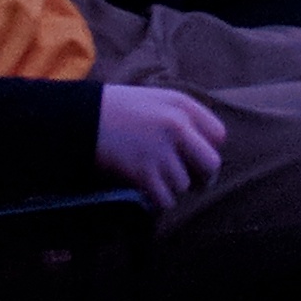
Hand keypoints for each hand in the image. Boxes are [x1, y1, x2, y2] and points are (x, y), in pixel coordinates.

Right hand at [93, 84, 226, 208]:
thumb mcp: (157, 99)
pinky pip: (165, 199)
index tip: (195, 157)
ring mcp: (161, 151)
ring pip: (184, 185)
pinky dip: (157, 201)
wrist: (82, 118)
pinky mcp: (144, 173)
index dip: (208, 148)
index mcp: (182, 106)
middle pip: (211, 165)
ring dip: (171, 188)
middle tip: (190, 181)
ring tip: (154, 178)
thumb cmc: (119, 109)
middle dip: (202, 177)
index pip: (218, 135)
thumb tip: (207, 141)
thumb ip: (183, 115)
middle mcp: (177, 127)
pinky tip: (146, 190)